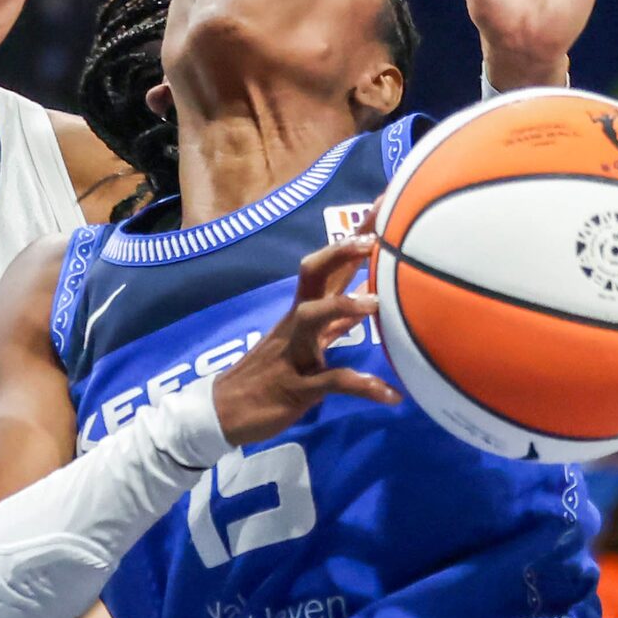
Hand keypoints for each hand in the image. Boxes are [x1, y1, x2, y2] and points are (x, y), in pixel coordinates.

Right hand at [210, 235, 399, 445]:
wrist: (224, 411)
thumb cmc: (272, 374)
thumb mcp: (306, 340)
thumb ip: (336, 319)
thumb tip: (373, 300)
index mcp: (303, 310)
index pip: (328, 264)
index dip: (353, 237)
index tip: (382, 206)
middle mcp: (298, 323)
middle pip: (313, 274)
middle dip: (341, 252)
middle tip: (374, 240)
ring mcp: (295, 352)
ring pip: (313, 319)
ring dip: (344, 306)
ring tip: (378, 304)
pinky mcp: (297, 387)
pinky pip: (332, 382)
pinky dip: (364, 387)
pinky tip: (392, 395)